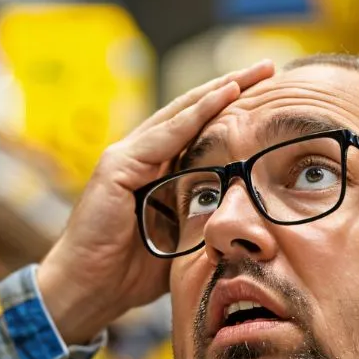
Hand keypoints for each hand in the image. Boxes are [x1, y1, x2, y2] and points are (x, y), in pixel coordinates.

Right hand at [36, 60, 275, 344]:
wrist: (88, 291)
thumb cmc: (128, 274)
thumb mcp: (181, 239)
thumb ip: (203, 219)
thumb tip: (244, 216)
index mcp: (155, 172)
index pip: (198, 131)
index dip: (231, 112)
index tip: (270, 98)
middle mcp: (140, 157)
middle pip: (191, 112)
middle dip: (231, 88)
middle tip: (268, 67)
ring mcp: (126, 158)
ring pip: (179, 115)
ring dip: (218, 91)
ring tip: (252, 75)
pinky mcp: (117, 167)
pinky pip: (163, 135)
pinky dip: (195, 114)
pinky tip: (223, 96)